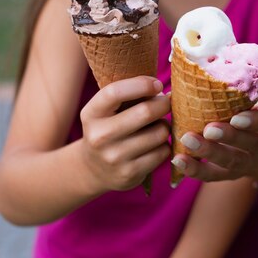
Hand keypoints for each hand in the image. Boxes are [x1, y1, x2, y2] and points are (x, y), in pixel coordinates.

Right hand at [79, 76, 170, 191]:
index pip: (115, 92)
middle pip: (145, 112)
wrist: (94, 169)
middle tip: (166, 103)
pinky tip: (155, 144)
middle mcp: (100, 136)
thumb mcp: (106, 110)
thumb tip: (162, 90)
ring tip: (158, 126)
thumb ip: (128, 96)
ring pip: (159, 133)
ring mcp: (114, 157)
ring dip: (165, 126)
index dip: (141, 84)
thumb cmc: (109, 128)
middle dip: (163, 104)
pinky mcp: (130, 173)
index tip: (156, 84)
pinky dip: (165, 144)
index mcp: (91, 114)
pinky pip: (162, 151)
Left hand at [171, 100, 257, 183]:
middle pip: (250, 145)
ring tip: (187, 140)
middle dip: (229, 137)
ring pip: (231, 162)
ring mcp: (251, 164)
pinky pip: (214, 175)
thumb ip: (245, 92)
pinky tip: (178, 160)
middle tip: (209, 129)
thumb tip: (209, 65)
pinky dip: (195, 169)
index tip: (237, 117)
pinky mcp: (232, 175)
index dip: (256, 122)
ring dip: (208, 152)